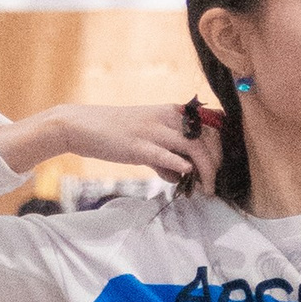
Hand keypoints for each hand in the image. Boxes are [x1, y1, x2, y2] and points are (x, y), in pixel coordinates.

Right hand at [0, 101, 216, 192]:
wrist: (80, 126)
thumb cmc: (113, 133)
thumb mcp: (144, 140)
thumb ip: (164, 155)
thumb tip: (179, 173)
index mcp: (171, 112)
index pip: (210, 124)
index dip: (220, 145)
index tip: (219, 165)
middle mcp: (167, 118)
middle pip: (208, 136)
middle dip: (217, 162)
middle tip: (213, 182)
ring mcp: (153, 131)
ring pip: (194, 146)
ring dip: (206, 170)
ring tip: (206, 188)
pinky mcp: (139, 146)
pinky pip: (166, 155)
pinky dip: (179, 165)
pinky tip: (185, 175)